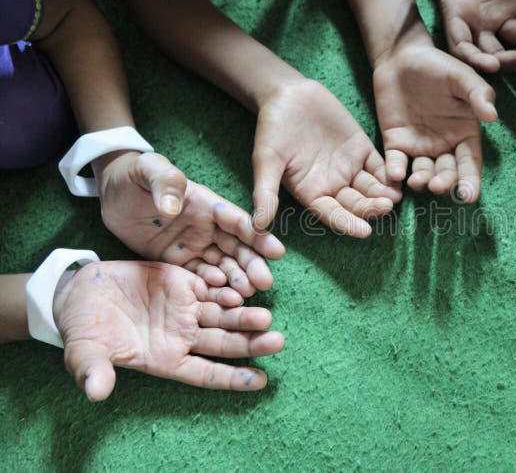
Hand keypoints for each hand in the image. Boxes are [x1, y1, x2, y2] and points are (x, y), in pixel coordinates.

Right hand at [53, 261, 284, 400]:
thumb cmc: (84, 330)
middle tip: (276, 340)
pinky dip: (225, 287)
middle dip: (250, 343)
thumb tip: (96, 393)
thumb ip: (93, 371)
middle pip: (224, 342)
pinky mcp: (183, 282)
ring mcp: (186, 308)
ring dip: (244, 315)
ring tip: (266, 316)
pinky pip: (209, 285)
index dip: (233, 377)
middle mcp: (183, 335)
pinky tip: (240, 287)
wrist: (78, 294)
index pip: (207, 372)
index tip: (261, 381)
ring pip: (223, 314)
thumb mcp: (84, 352)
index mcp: (167, 358)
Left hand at [98, 151, 284, 295]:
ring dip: (237, 279)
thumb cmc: (134, 174)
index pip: (237, 221)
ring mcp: (194, 245)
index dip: (257, 235)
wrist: (112, 193)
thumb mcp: (148, 169)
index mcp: (206, 203)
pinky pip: (199, 276)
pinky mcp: (178, 260)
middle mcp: (206, 226)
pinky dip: (212, 286)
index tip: (275, 251)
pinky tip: (222, 297)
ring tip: (248, 294)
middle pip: (237, 247)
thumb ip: (165, 183)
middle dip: (253, 264)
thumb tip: (173, 208)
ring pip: (223, 264)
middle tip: (265, 282)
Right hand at [252, 80, 402, 237]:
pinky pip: (379, 166)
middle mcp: (333, 185)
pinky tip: (399, 177)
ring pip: (370, 187)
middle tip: (385, 208)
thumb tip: (257, 226)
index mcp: (311, 193)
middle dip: (370, 208)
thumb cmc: (272, 129)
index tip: (364, 231)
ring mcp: (349, 168)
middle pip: (356, 203)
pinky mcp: (362, 150)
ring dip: (383, 194)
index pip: (332, 214)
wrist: (287, 95)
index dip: (347, 223)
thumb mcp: (266, 161)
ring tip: (394, 198)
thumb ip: (266, 193)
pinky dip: (389, 173)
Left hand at [373, 44, 496, 201]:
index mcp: (465, 133)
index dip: (470, 181)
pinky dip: (395, 171)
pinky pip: (396, 162)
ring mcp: (419, 147)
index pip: (470, 163)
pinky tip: (395, 176)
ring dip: (421, 181)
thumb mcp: (461, 76)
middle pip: (447, 173)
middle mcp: (444, 145)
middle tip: (437, 186)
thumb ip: (477, 95)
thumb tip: (492, 117)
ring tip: (417, 182)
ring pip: (422, 172)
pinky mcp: (395, 143)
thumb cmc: (437, 64)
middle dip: (444, 183)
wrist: (401, 57)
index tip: (468, 196)